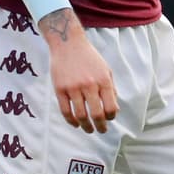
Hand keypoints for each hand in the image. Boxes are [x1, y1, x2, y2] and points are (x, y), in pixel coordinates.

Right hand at [41, 9, 118, 133]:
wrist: (68, 43)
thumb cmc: (89, 57)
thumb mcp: (105, 69)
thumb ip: (110, 88)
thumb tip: (113, 109)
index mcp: (103, 80)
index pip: (110, 107)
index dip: (111, 117)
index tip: (109, 119)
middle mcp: (89, 85)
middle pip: (96, 114)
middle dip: (101, 126)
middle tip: (101, 130)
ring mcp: (73, 87)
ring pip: (80, 115)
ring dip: (86, 127)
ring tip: (89, 129)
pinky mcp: (60, 89)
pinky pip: (65, 111)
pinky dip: (71, 121)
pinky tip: (75, 124)